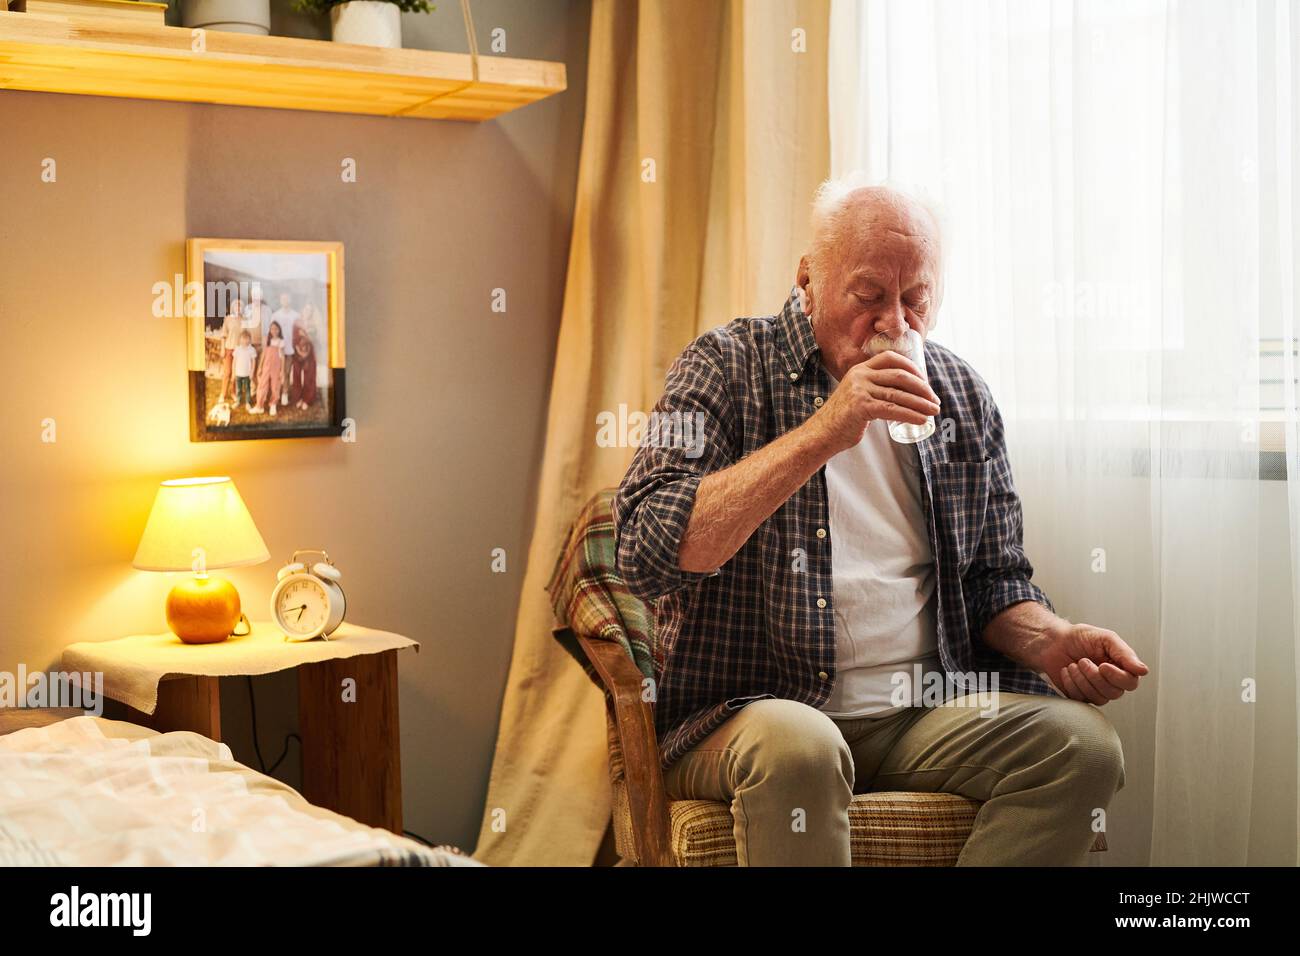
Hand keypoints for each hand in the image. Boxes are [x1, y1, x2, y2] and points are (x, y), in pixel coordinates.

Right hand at [813, 352, 940, 452]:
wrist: (822, 433)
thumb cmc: (843, 418)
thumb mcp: (857, 394)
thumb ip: (874, 389)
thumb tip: (904, 394)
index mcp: (860, 369)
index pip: (891, 358)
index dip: (912, 367)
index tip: (925, 381)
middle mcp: (860, 375)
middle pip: (900, 376)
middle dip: (922, 388)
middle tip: (934, 400)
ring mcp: (860, 390)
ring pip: (899, 394)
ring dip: (921, 403)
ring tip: (934, 411)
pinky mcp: (861, 406)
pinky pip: (892, 410)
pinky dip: (911, 415)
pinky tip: (922, 419)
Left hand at [1036, 621, 1148, 704]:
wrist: (1053, 642)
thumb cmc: (1080, 638)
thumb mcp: (1104, 638)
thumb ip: (1124, 653)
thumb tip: (1143, 671)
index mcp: (1121, 667)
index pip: (1130, 683)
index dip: (1117, 677)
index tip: (1102, 665)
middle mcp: (1111, 682)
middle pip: (1114, 693)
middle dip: (1095, 677)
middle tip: (1082, 660)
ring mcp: (1096, 691)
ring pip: (1098, 698)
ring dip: (1082, 680)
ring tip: (1073, 664)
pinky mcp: (1080, 696)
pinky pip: (1081, 699)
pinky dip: (1071, 683)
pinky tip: (1066, 671)